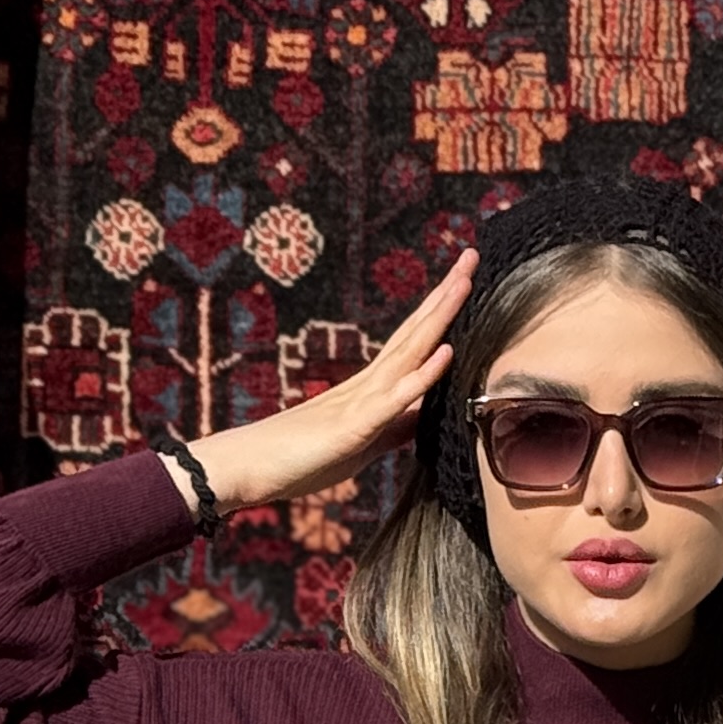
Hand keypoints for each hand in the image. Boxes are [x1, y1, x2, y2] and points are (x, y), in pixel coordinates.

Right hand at [189, 250, 475, 511]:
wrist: (250, 467)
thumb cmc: (300, 458)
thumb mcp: (362, 444)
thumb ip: (393, 427)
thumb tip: (422, 415)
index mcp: (371, 387)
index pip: (413, 342)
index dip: (440, 312)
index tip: (463, 280)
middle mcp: (368, 383)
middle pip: (415, 332)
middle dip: (446, 296)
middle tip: (471, 256)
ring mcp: (361, 401)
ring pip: (409, 352)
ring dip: (439, 318)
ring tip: (464, 282)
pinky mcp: (356, 427)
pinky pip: (396, 398)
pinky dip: (423, 375)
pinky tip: (446, 352)